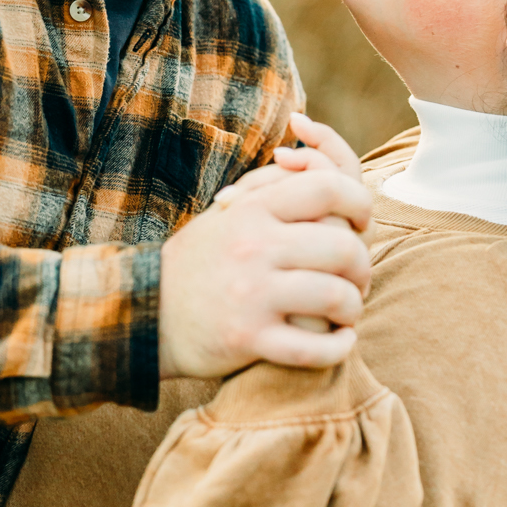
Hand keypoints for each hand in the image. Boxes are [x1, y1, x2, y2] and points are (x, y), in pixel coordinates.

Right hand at [158, 146, 371, 377]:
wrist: (144, 314)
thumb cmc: (197, 262)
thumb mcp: (226, 213)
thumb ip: (269, 187)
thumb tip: (312, 158)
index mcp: (251, 211)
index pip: (328, 188)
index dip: (360, 202)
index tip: (362, 222)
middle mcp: (253, 247)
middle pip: (344, 246)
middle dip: (362, 267)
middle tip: (358, 278)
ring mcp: (252, 295)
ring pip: (336, 297)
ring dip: (353, 308)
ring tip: (348, 312)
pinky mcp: (249, 339)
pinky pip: (314, 349)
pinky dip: (338, 348)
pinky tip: (340, 342)